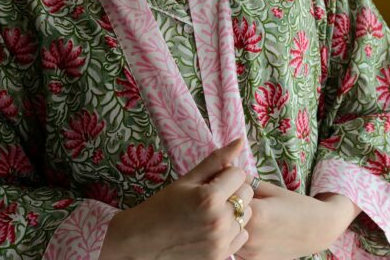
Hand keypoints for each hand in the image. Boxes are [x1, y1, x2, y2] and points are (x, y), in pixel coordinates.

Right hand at [99, 137, 253, 259]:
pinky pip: (242, 236)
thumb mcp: (187, 180)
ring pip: (247, 215)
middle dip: (233, 190)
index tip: (212, 181)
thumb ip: (216, 161)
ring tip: (212, 213)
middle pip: (247, 194)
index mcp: (209, 198)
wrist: (141, 242)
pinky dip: (232, 230)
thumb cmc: (162, 207)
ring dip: (234, 211)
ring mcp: (220, 242)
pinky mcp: (220, 257)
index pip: (239, 174)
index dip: (227, 174)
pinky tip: (213, 228)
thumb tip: (240, 141)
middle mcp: (218, 221)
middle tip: (213, 196)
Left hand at [235, 180, 360, 259]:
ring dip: (229, 225)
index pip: (226, 197)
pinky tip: (249, 229)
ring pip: (226, 234)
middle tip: (234, 201)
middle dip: (225, 208)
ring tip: (243, 215)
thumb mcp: (270, 188)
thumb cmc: (295, 205)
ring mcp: (251, 253)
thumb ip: (245, 181)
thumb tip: (221, 170)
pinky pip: (234, 247)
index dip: (225, 190)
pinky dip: (236, 238)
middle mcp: (250, 236)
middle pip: (224, 217)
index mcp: (256, 213)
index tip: (228, 186)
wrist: (317, 230)